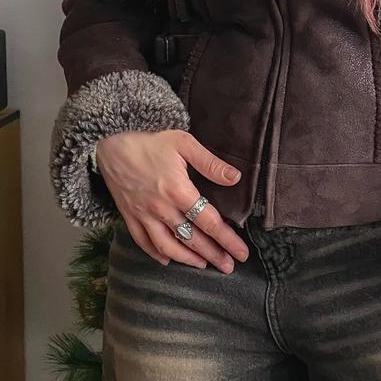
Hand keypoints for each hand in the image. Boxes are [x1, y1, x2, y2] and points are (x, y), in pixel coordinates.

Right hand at [95, 129, 248, 272]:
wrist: (109, 145)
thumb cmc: (149, 142)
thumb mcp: (183, 143)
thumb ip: (209, 163)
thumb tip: (235, 177)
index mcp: (179, 191)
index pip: (209, 222)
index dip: (227, 239)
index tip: (241, 253)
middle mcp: (162, 209)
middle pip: (192, 239)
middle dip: (213, 255)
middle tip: (228, 267)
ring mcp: (144, 216)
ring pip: (168, 246)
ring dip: (187, 259)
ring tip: (204, 265)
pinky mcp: (129, 217)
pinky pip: (144, 242)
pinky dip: (156, 254)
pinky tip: (168, 259)